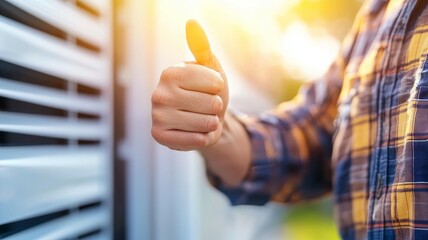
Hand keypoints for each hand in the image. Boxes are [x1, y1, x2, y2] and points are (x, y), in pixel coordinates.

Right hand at [151, 20, 228, 150]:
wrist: (204, 121)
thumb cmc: (208, 93)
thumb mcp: (210, 69)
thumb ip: (202, 48)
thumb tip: (192, 22)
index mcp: (170, 73)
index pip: (212, 82)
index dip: (219, 87)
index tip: (212, 87)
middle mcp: (158, 93)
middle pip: (211, 104)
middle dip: (216, 108)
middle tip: (206, 107)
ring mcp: (157, 115)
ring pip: (205, 123)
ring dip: (211, 123)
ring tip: (202, 119)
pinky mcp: (159, 136)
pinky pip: (195, 140)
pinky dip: (203, 138)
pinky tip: (196, 133)